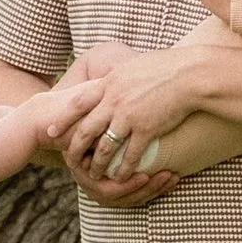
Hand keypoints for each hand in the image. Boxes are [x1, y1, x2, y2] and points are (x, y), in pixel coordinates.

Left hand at [65, 58, 199, 196]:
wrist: (190, 74)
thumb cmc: (167, 66)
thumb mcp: (135, 65)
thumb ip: (120, 75)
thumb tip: (114, 75)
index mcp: (110, 83)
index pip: (78, 103)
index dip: (63, 119)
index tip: (51, 130)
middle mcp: (114, 100)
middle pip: (86, 129)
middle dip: (74, 146)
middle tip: (68, 159)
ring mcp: (129, 116)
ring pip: (105, 146)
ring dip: (98, 163)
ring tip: (94, 174)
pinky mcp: (146, 129)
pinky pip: (130, 155)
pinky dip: (124, 168)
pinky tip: (121, 177)